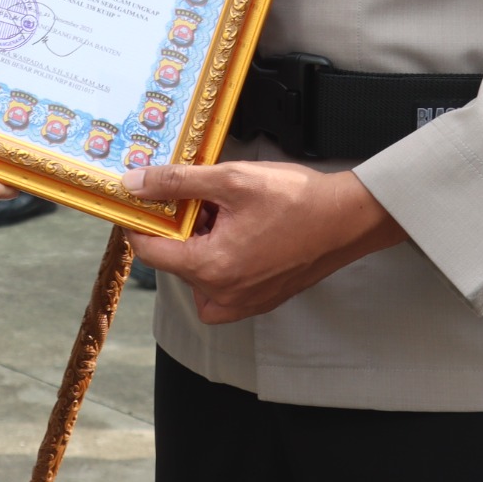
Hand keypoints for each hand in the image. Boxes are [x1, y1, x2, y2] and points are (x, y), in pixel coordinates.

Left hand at [122, 161, 406, 323]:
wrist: (348, 219)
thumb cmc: (295, 199)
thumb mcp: (230, 179)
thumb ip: (178, 182)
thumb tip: (135, 184)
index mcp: (210, 267)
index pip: (151, 251)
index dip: (140, 222)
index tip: (142, 200)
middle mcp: (223, 294)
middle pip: (176, 262)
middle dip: (180, 229)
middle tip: (201, 198)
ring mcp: (245, 302)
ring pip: (199, 278)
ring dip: (200, 248)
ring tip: (222, 215)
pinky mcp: (263, 300)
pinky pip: (224, 289)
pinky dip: (221, 264)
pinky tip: (240, 234)